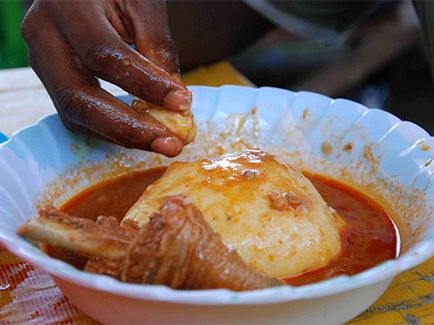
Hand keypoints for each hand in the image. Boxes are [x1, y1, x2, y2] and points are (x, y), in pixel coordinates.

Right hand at [21, 0, 190, 156]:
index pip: (103, 55)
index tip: (181, 104)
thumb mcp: (142, 3)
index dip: (144, 84)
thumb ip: (157, 45)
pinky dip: (110, 130)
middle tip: (169, 145)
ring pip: (74, 114)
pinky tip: (140, 134)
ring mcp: (41, 61)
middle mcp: (43, 35)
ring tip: (161, 143)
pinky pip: (77, 115)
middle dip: (128, 128)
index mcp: (65, 6)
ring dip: (121, 136)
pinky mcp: (51, 79)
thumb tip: (177, 100)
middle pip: (78, 96)